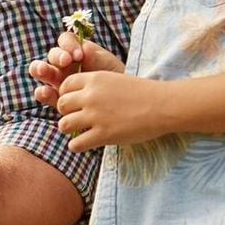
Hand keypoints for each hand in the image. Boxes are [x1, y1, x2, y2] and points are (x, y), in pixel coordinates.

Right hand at [29, 31, 125, 107]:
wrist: (121, 101)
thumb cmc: (114, 78)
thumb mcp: (106, 64)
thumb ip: (94, 56)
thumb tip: (83, 50)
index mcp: (75, 51)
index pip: (65, 41)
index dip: (68, 45)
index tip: (79, 55)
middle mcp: (64, 64)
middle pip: (52, 55)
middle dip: (56, 56)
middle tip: (66, 61)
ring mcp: (58, 81)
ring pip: (41, 71)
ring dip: (39, 69)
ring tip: (43, 71)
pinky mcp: (56, 98)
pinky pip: (44, 93)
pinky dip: (42, 92)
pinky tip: (46, 92)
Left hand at [56, 70, 171, 149]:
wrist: (163, 106)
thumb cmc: (144, 93)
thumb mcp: (116, 79)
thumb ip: (97, 86)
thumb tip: (81, 95)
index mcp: (94, 79)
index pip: (65, 85)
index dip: (67, 94)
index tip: (74, 102)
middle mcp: (91, 96)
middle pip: (61, 104)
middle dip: (66, 112)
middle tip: (76, 118)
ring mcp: (95, 116)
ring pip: (64, 124)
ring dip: (69, 129)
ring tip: (79, 132)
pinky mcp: (103, 135)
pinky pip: (75, 144)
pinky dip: (76, 146)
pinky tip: (84, 144)